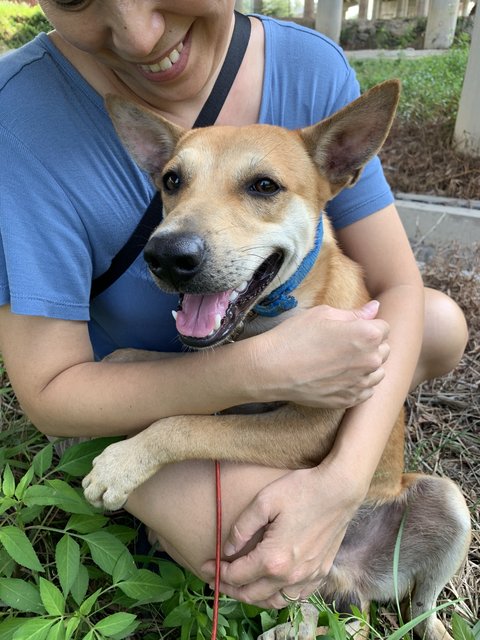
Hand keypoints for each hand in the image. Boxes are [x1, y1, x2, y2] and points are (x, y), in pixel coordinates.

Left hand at [201, 460, 364, 608]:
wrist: (340, 489)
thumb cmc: (301, 489)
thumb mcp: (264, 501)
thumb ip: (241, 528)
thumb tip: (227, 549)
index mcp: (273, 559)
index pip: (236, 576)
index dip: (217, 572)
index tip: (205, 565)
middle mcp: (290, 576)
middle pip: (252, 594)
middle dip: (229, 588)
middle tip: (215, 578)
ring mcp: (308, 577)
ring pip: (273, 601)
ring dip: (252, 596)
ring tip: (239, 585)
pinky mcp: (321, 572)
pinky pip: (295, 596)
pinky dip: (277, 596)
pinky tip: (270, 585)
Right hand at [256, 300, 389, 408]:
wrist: (272, 369)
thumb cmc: (295, 337)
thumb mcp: (323, 314)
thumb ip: (355, 314)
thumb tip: (375, 308)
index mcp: (367, 335)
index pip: (384, 328)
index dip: (368, 325)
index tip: (351, 328)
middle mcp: (370, 361)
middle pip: (384, 350)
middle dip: (370, 345)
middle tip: (344, 344)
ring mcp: (360, 383)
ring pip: (377, 372)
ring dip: (366, 365)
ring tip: (342, 361)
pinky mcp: (349, 400)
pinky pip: (366, 391)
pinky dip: (357, 384)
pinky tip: (339, 376)